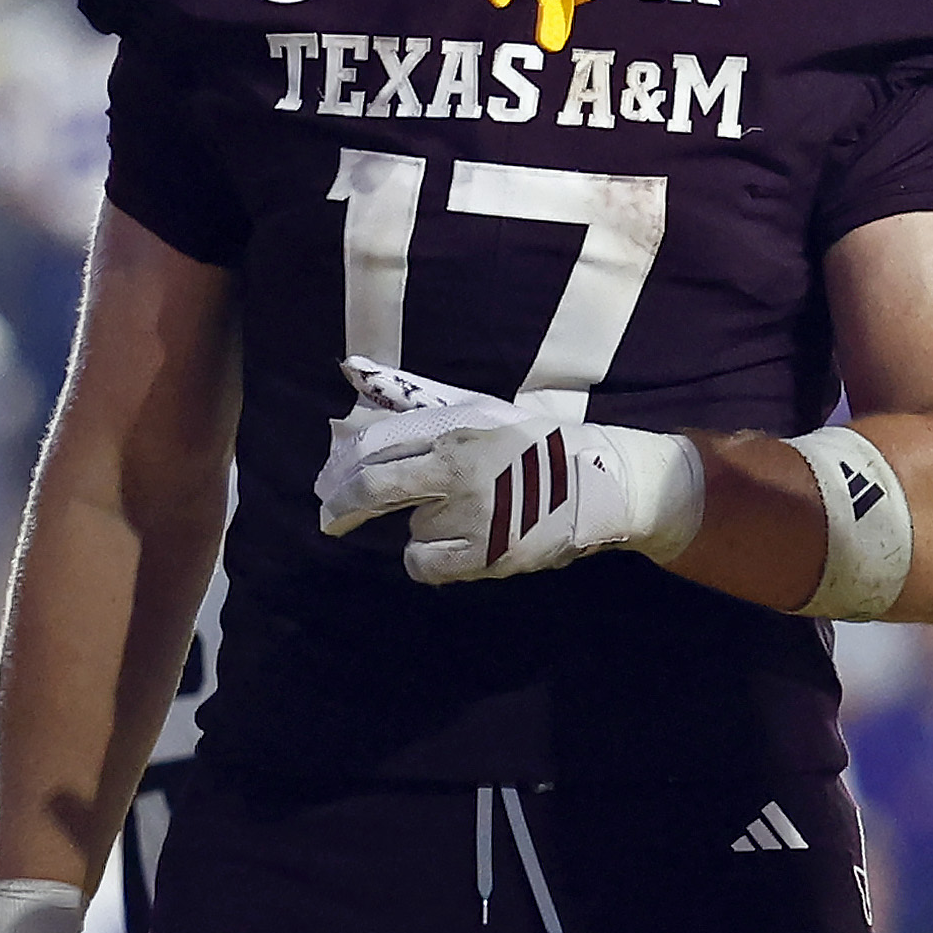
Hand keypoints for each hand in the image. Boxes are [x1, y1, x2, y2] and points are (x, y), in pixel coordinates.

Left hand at [312, 359, 705, 587]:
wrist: (602, 482)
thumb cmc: (533, 441)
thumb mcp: (479, 409)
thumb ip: (416, 397)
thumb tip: (351, 367)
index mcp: (456, 427)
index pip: (377, 443)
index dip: (344, 464)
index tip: (330, 481)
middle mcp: (461, 468)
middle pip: (375, 488)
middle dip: (343, 505)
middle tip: (330, 519)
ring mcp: (475, 514)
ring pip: (413, 529)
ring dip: (423, 528)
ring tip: (460, 518)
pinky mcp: (490, 553)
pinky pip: (427, 565)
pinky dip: (429, 560)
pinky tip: (451, 548)